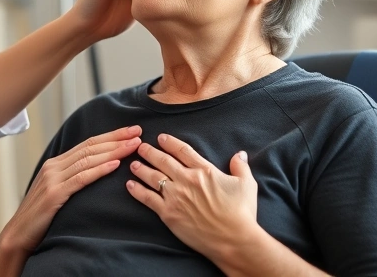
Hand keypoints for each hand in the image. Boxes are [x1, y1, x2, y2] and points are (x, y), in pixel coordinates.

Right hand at [0, 126, 141, 253]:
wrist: (18, 234)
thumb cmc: (41, 217)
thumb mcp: (57, 191)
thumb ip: (71, 179)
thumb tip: (95, 171)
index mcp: (56, 164)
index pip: (87, 144)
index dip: (111, 136)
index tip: (131, 131)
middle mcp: (54, 167)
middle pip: (90, 147)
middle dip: (116, 138)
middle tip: (138, 132)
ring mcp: (53, 179)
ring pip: (88, 160)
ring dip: (113, 151)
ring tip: (133, 146)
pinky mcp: (54, 194)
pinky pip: (81, 179)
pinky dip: (99, 170)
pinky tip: (115, 165)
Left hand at [126, 134, 258, 262]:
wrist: (233, 239)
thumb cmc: (242, 212)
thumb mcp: (246, 184)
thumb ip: (240, 166)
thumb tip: (240, 154)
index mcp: (204, 171)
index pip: (183, 151)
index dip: (170, 142)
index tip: (161, 137)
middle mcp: (186, 180)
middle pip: (163, 161)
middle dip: (150, 152)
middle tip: (141, 147)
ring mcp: (175, 196)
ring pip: (153, 177)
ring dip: (141, 169)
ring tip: (133, 163)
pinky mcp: (168, 213)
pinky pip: (148, 199)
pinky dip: (137, 191)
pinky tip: (130, 185)